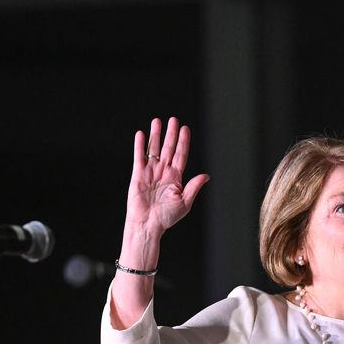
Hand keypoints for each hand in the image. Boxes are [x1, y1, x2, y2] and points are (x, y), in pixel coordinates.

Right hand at [125, 117, 208, 235]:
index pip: (181, 155)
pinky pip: (139, 157)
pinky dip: (140, 146)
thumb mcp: (185, 202)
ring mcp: (151, 172)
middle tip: (173, 120)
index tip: (185, 129)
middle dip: (171, 134)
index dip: (183, 142)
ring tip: (157, 121)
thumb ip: (193, 186)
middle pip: (168, 148)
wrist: (148, 224)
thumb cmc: (166, 217)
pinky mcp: (138, 175)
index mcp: (176, 177)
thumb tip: (206, 175)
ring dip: (156, 135)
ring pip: (154, 150)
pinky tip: (141, 134)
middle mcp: (163, 172)